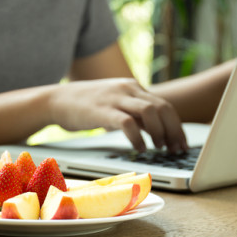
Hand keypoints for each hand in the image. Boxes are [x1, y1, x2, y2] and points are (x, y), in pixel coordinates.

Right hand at [48, 78, 187, 152]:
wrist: (55, 100)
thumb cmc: (85, 107)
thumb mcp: (115, 105)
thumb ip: (135, 114)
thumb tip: (158, 131)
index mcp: (133, 87)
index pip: (164, 105)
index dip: (177, 126)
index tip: (181, 143)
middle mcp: (127, 89)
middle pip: (163, 108)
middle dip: (174, 131)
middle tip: (177, 150)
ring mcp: (115, 98)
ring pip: (150, 112)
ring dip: (160, 132)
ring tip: (159, 148)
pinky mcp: (102, 110)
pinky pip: (128, 123)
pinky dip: (138, 138)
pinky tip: (140, 149)